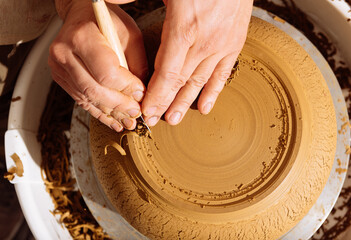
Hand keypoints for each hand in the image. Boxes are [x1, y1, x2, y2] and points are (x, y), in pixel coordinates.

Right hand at [49, 0, 146, 131]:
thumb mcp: (130, 35)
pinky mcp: (61, 78)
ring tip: (127, 122)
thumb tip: (142, 94)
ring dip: (110, 113)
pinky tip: (113, 120)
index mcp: (82, 37)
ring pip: (87, 98)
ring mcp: (59, 67)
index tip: (141, 94)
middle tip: (136, 113)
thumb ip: (137, 64)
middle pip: (94, 90)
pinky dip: (99, 112)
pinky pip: (81, 100)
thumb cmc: (107, 21)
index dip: (126, 88)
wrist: (81, 14)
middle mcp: (65, 52)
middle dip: (119, 105)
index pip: (106, 73)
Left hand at [141, 0, 252, 125]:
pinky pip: (224, 74)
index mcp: (184, 27)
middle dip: (166, 104)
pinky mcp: (235, 42)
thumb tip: (106, 0)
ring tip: (174, 119)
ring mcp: (222, 44)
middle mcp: (205, 41)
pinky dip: (213, 92)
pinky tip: (205, 107)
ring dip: (186, 103)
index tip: (146, 111)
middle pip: (181, 82)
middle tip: (154, 121)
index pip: (167, 74)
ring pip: (201, 82)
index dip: (156, 96)